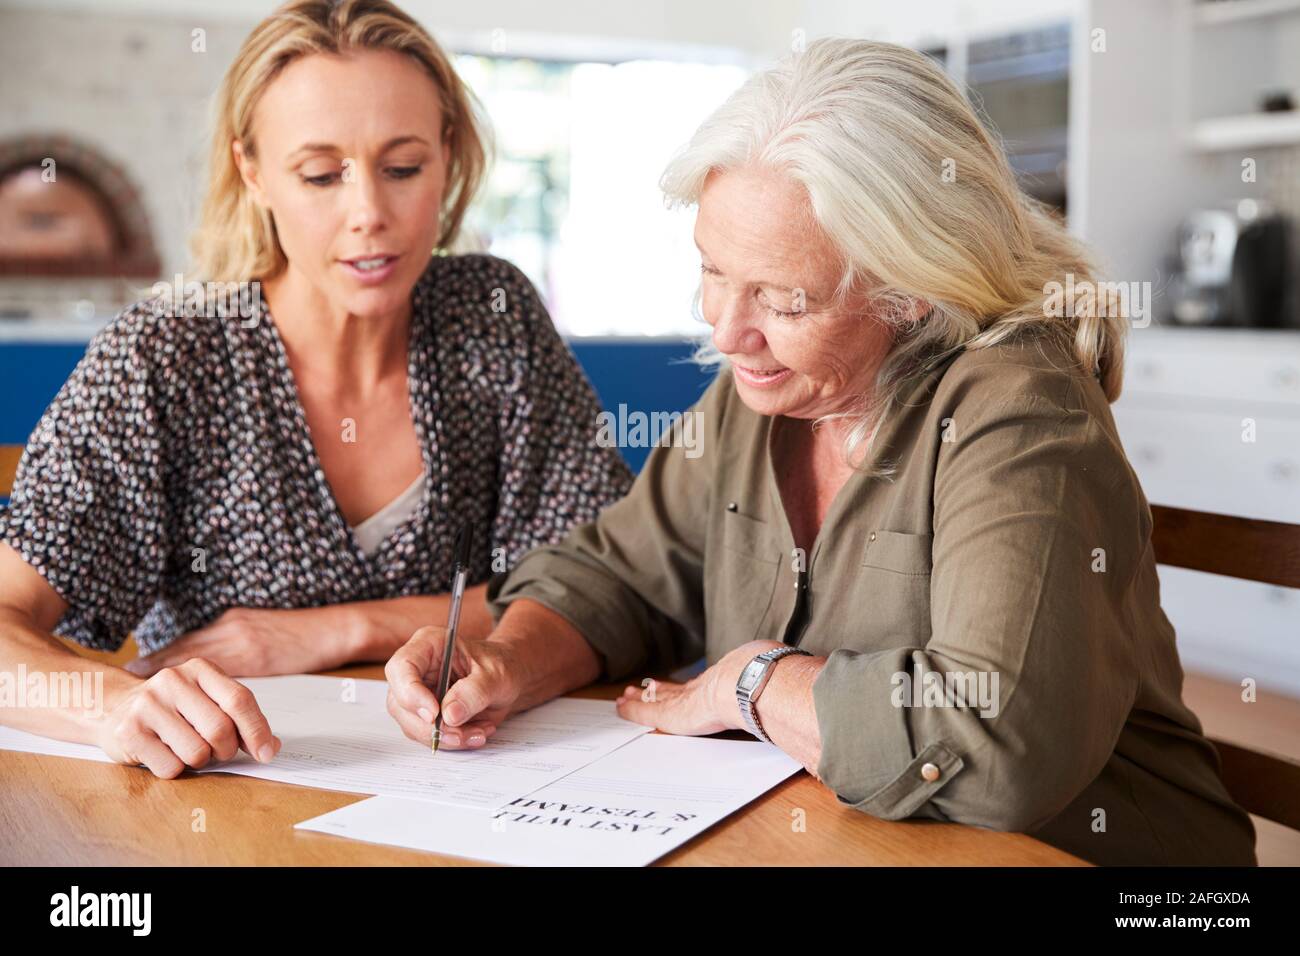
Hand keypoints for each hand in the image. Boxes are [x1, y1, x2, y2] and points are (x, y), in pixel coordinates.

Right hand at [95, 657, 280, 777]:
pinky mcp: (129, 732)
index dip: (257, 730)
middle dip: (225, 750)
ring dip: (199, 761)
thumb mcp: (207, 699)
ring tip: (186, 748)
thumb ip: (240, 717)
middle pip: (220, 730)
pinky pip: (171, 767)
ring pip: (196, 753)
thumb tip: (270, 747)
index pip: (239, 700)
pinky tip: (163, 753)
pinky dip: (175, 769)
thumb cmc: (173, 708)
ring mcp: (147, 705)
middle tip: (217, 751)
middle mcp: (172, 681)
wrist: (115, 707)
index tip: (266, 753)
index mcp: (199, 669)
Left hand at [125, 607, 359, 677]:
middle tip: (131, 677)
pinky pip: (222, 674)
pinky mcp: (257, 654)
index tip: (139, 668)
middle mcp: (231, 628)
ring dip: (174, 675)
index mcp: (232, 623)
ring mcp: (243, 639)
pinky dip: (202, 687)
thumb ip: (240, 647)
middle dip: (159, 664)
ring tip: (147, 687)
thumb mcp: (263, 634)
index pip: (192, 642)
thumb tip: (216, 673)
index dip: (164, 655)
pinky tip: (187, 698)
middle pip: (187, 648)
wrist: (333, 628)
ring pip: (200, 659)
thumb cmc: (301, 635)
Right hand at [385, 625, 518, 750]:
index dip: (410, 693)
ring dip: (445, 737)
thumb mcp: (496, 675)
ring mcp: (416, 694)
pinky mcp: (424, 715)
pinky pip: (428, 735)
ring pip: (412, 725)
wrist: (508, 677)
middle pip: (400, 702)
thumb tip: (449, 715)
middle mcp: (417, 669)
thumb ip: (475, 692)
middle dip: (430, 726)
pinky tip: (475, 732)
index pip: (402, 667)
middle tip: (461, 734)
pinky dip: (452, 740)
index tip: (434, 714)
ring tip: (478, 732)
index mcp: (428, 644)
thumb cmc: (501, 665)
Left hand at [615, 640, 785, 735]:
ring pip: (660, 699)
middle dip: (659, 690)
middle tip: (641, 687)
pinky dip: (634, 712)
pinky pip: (649, 713)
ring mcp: (691, 699)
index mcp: (727, 683)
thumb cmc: (770, 680)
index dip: (689, 686)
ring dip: (642, 699)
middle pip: (677, 690)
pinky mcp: (677, 714)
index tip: (676, 684)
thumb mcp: (776, 676)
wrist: (759, 682)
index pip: (702, 687)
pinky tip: (621, 708)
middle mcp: (707, 689)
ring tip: (626, 696)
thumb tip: (806, 683)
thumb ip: (782, 682)